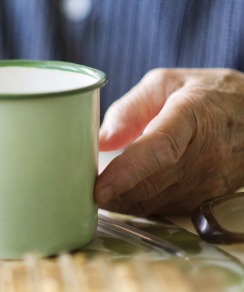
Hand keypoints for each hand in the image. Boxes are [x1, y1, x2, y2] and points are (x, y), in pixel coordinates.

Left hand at [95, 68, 243, 215]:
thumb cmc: (206, 94)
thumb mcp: (164, 83)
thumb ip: (128, 109)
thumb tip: (101, 141)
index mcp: (192, 116)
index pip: (158, 150)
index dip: (126, 172)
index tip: (98, 188)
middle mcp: (205, 152)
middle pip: (152, 184)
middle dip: (112, 193)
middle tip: (79, 189)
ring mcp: (210, 179)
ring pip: (156, 202)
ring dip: (123, 201)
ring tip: (100, 189)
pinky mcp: (208, 196)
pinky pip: (166, 208)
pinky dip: (140, 204)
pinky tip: (125, 192)